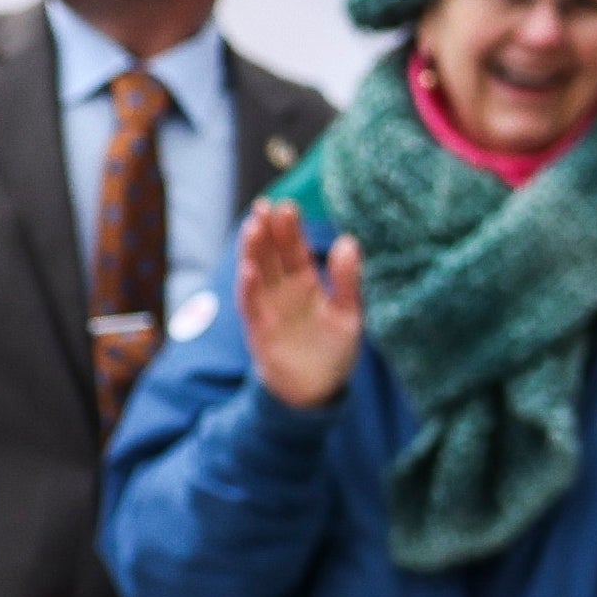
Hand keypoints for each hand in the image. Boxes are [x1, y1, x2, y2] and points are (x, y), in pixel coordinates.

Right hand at [236, 198, 365, 411]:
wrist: (315, 390)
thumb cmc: (333, 350)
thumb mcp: (349, 314)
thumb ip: (347, 281)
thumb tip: (349, 241)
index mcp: (305, 281)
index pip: (295, 248)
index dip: (290, 228)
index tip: (287, 206)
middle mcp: (282, 289)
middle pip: (272, 254)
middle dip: (268, 231)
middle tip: (265, 206)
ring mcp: (267, 307)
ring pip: (257, 272)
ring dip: (253, 251)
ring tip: (253, 227)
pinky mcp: (258, 328)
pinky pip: (251, 305)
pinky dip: (249, 288)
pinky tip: (248, 269)